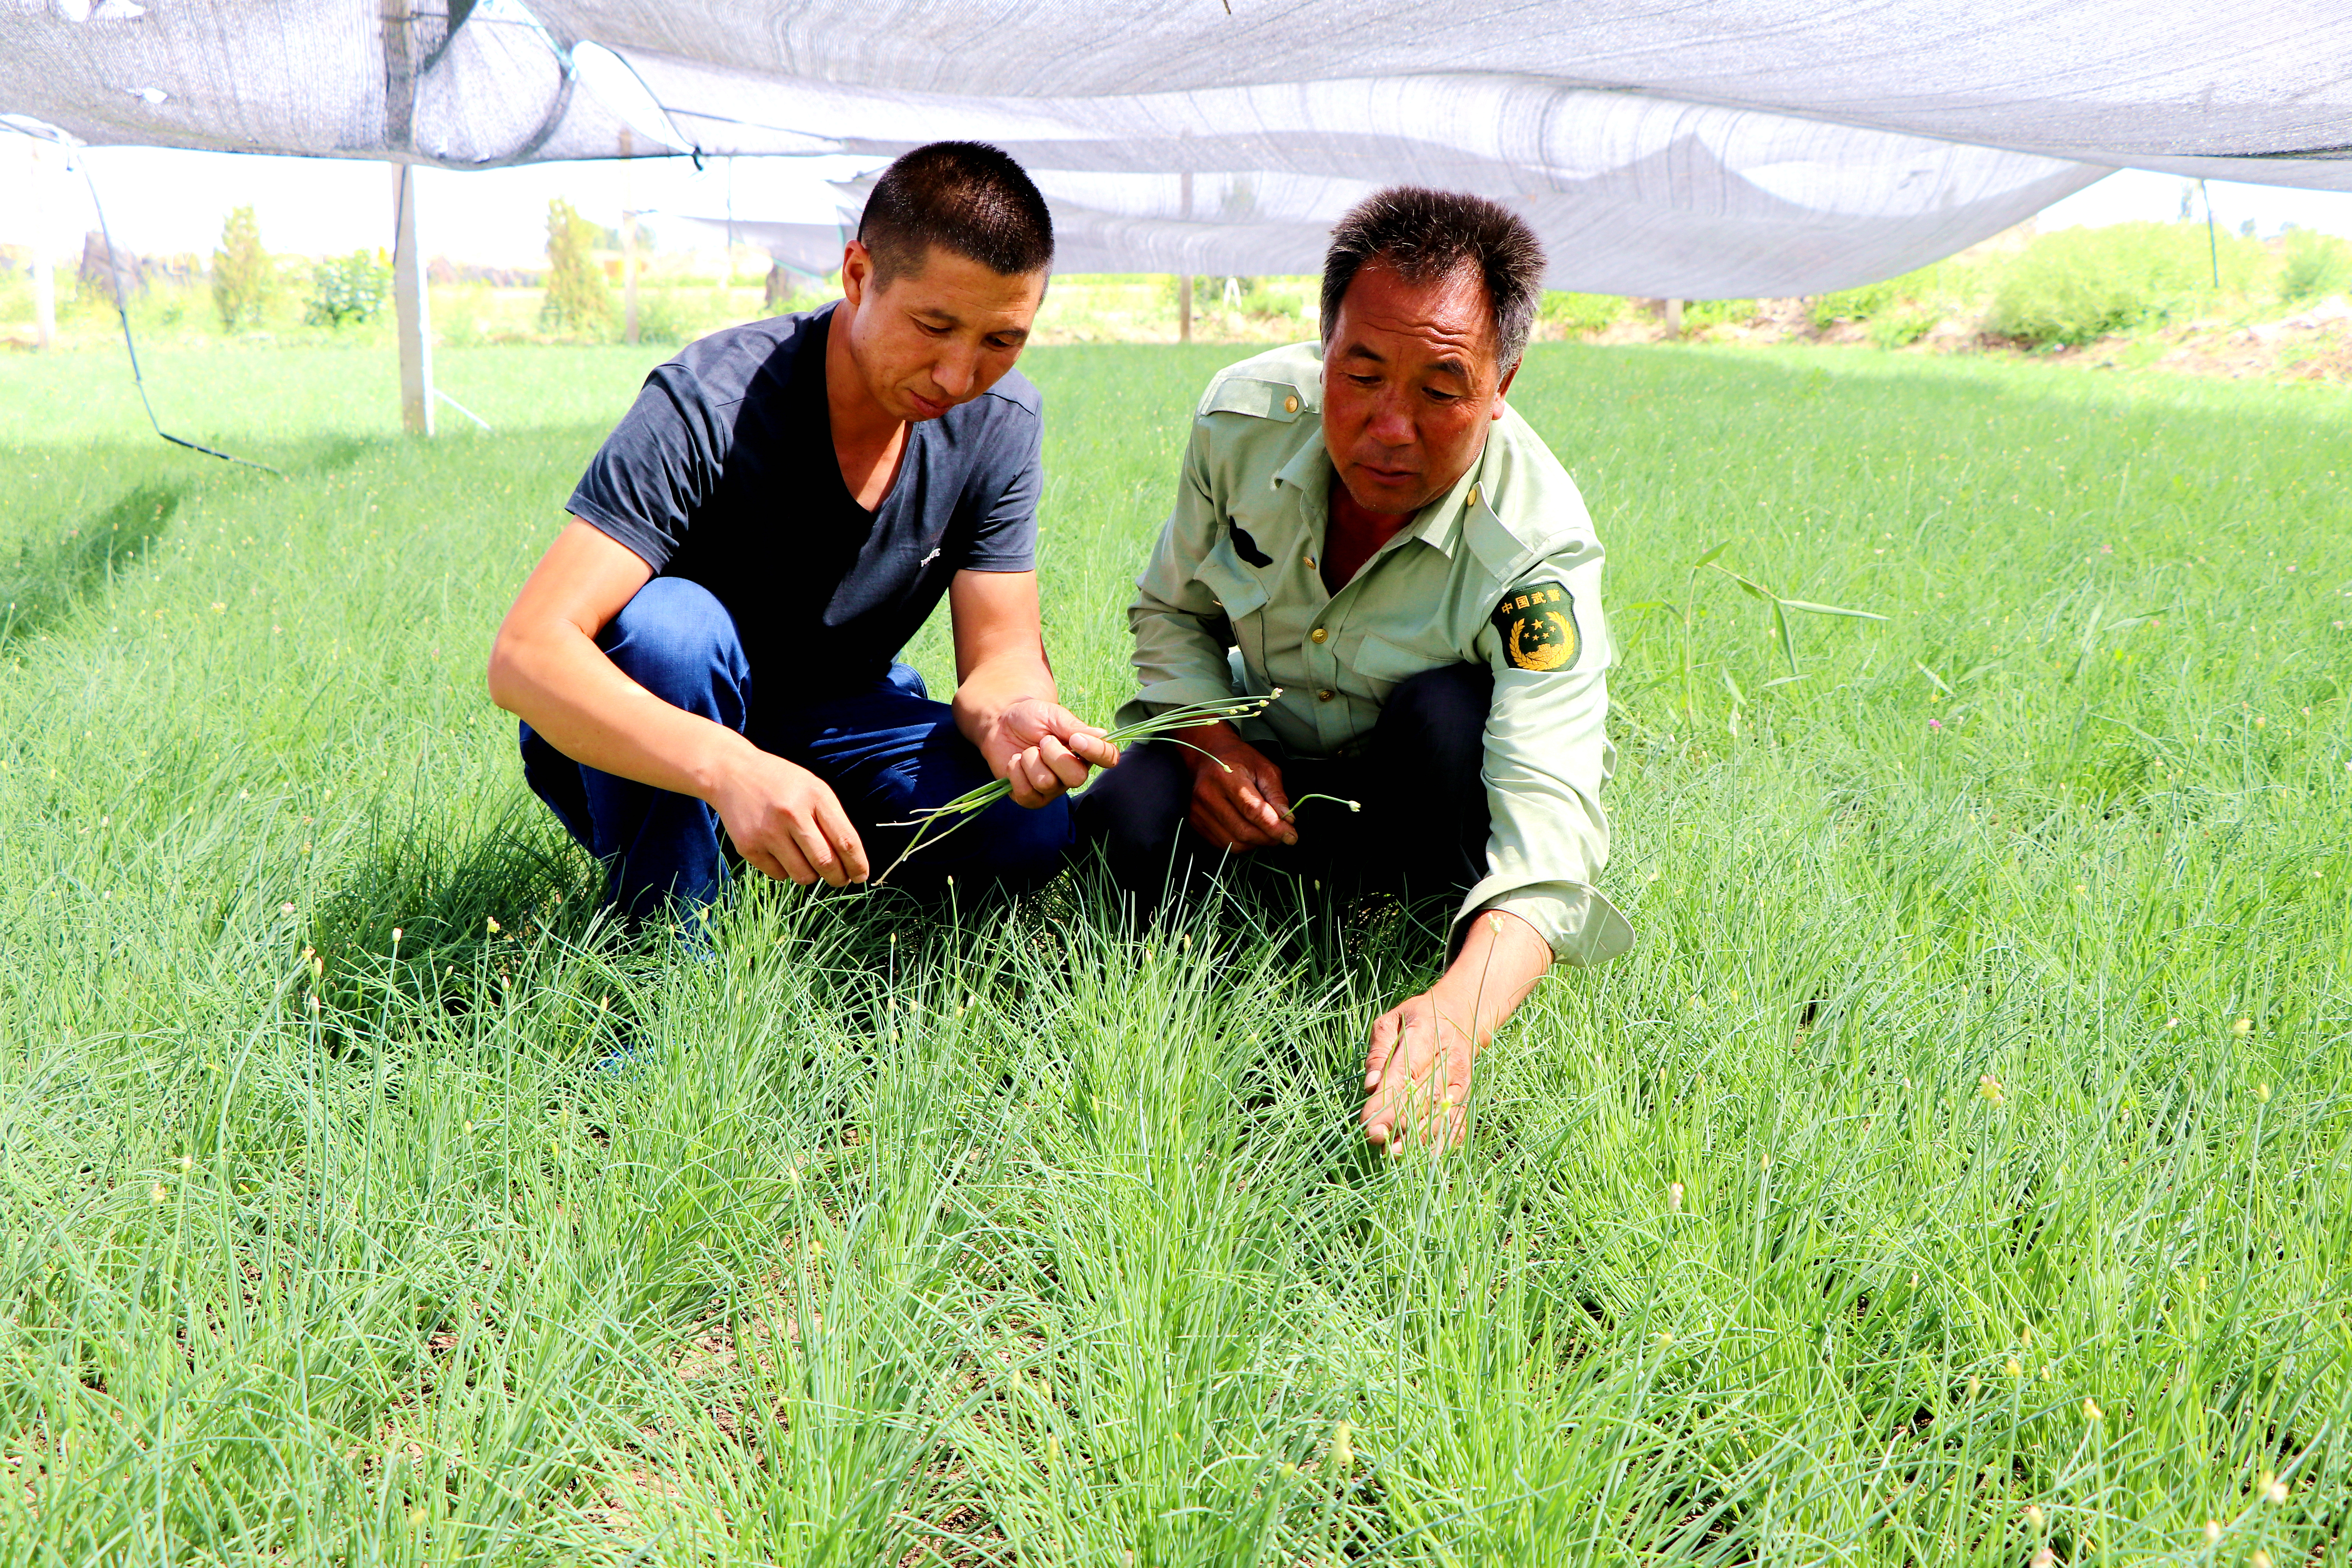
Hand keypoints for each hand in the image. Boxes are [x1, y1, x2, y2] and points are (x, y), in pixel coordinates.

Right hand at [709, 747, 868, 886]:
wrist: (733, 773)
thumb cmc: (782, 783)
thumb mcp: (814, 789)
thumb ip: (832, 820)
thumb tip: (851, 860)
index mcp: (815, 796)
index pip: (845, 840)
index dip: (858, 864)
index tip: (861, 876)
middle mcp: (792, 814)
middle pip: (826, 862)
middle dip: (838, 877)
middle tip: (840, 880)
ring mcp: (768, 832)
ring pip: (803, 875)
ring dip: (812, 876)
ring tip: (810, 864)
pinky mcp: (748, 847)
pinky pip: (779, 875)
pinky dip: (786, 871)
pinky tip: (782, 853)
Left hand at [982, 698, 1119, 807]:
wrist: (1001, 723)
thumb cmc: (1032, 718)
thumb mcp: (1055, 716)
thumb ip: (1077, 728)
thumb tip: (1102, 736)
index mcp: (1084, 751)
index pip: (1108, 758)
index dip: (1096, 752)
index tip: (1075, 739)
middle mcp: (1072, 773)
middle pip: (1076, 778)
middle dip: (1053, 755)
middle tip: (1042, 742)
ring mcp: (1052, 788)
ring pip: (1047, 784)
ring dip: (1030, 761)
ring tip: (1026, 751)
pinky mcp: (1030, 797)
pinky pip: (1027, 794)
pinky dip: (1016, 774)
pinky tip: (1015, 762)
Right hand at [1179, 721, 1293, 851]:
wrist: (1206, 755)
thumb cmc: (1238, 760)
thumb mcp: (1265, 768)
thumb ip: (1277, 794)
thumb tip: (1288, 820)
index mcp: (1226, 776)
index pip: (1253, 810)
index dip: (1274, 827)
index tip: (1291, 836)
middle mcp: (1208, 795)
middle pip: (1243, 831)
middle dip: (1268, 838)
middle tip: (1282, 834)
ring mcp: (1198, 811)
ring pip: (1233, 843)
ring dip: (1255, 843)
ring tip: (1265, 832)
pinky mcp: (1195, 822)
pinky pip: (1222, 844)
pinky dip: (1240, 843)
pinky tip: (1248, 831)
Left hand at [1360, 989, 1476, 1148]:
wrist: (1462, 1016)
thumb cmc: (1417, 1019)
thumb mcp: (1390, 1022)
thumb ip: (1378, 1052)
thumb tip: (1370, 1086)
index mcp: (1426, 1035)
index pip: (1404, 1074)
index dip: (1386, 1101)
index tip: (1367, 1121)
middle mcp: (1449, 1059)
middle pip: (1423, 1097)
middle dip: (1397, 1121)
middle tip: (1374, 1138)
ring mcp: (1462, 1079)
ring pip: (1441, 1113)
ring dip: (1417, 1137)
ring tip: (1393, 1153)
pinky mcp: (1467, 1094)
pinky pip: (1457, 1122)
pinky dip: (1442, 1141)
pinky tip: (1422, 1156)